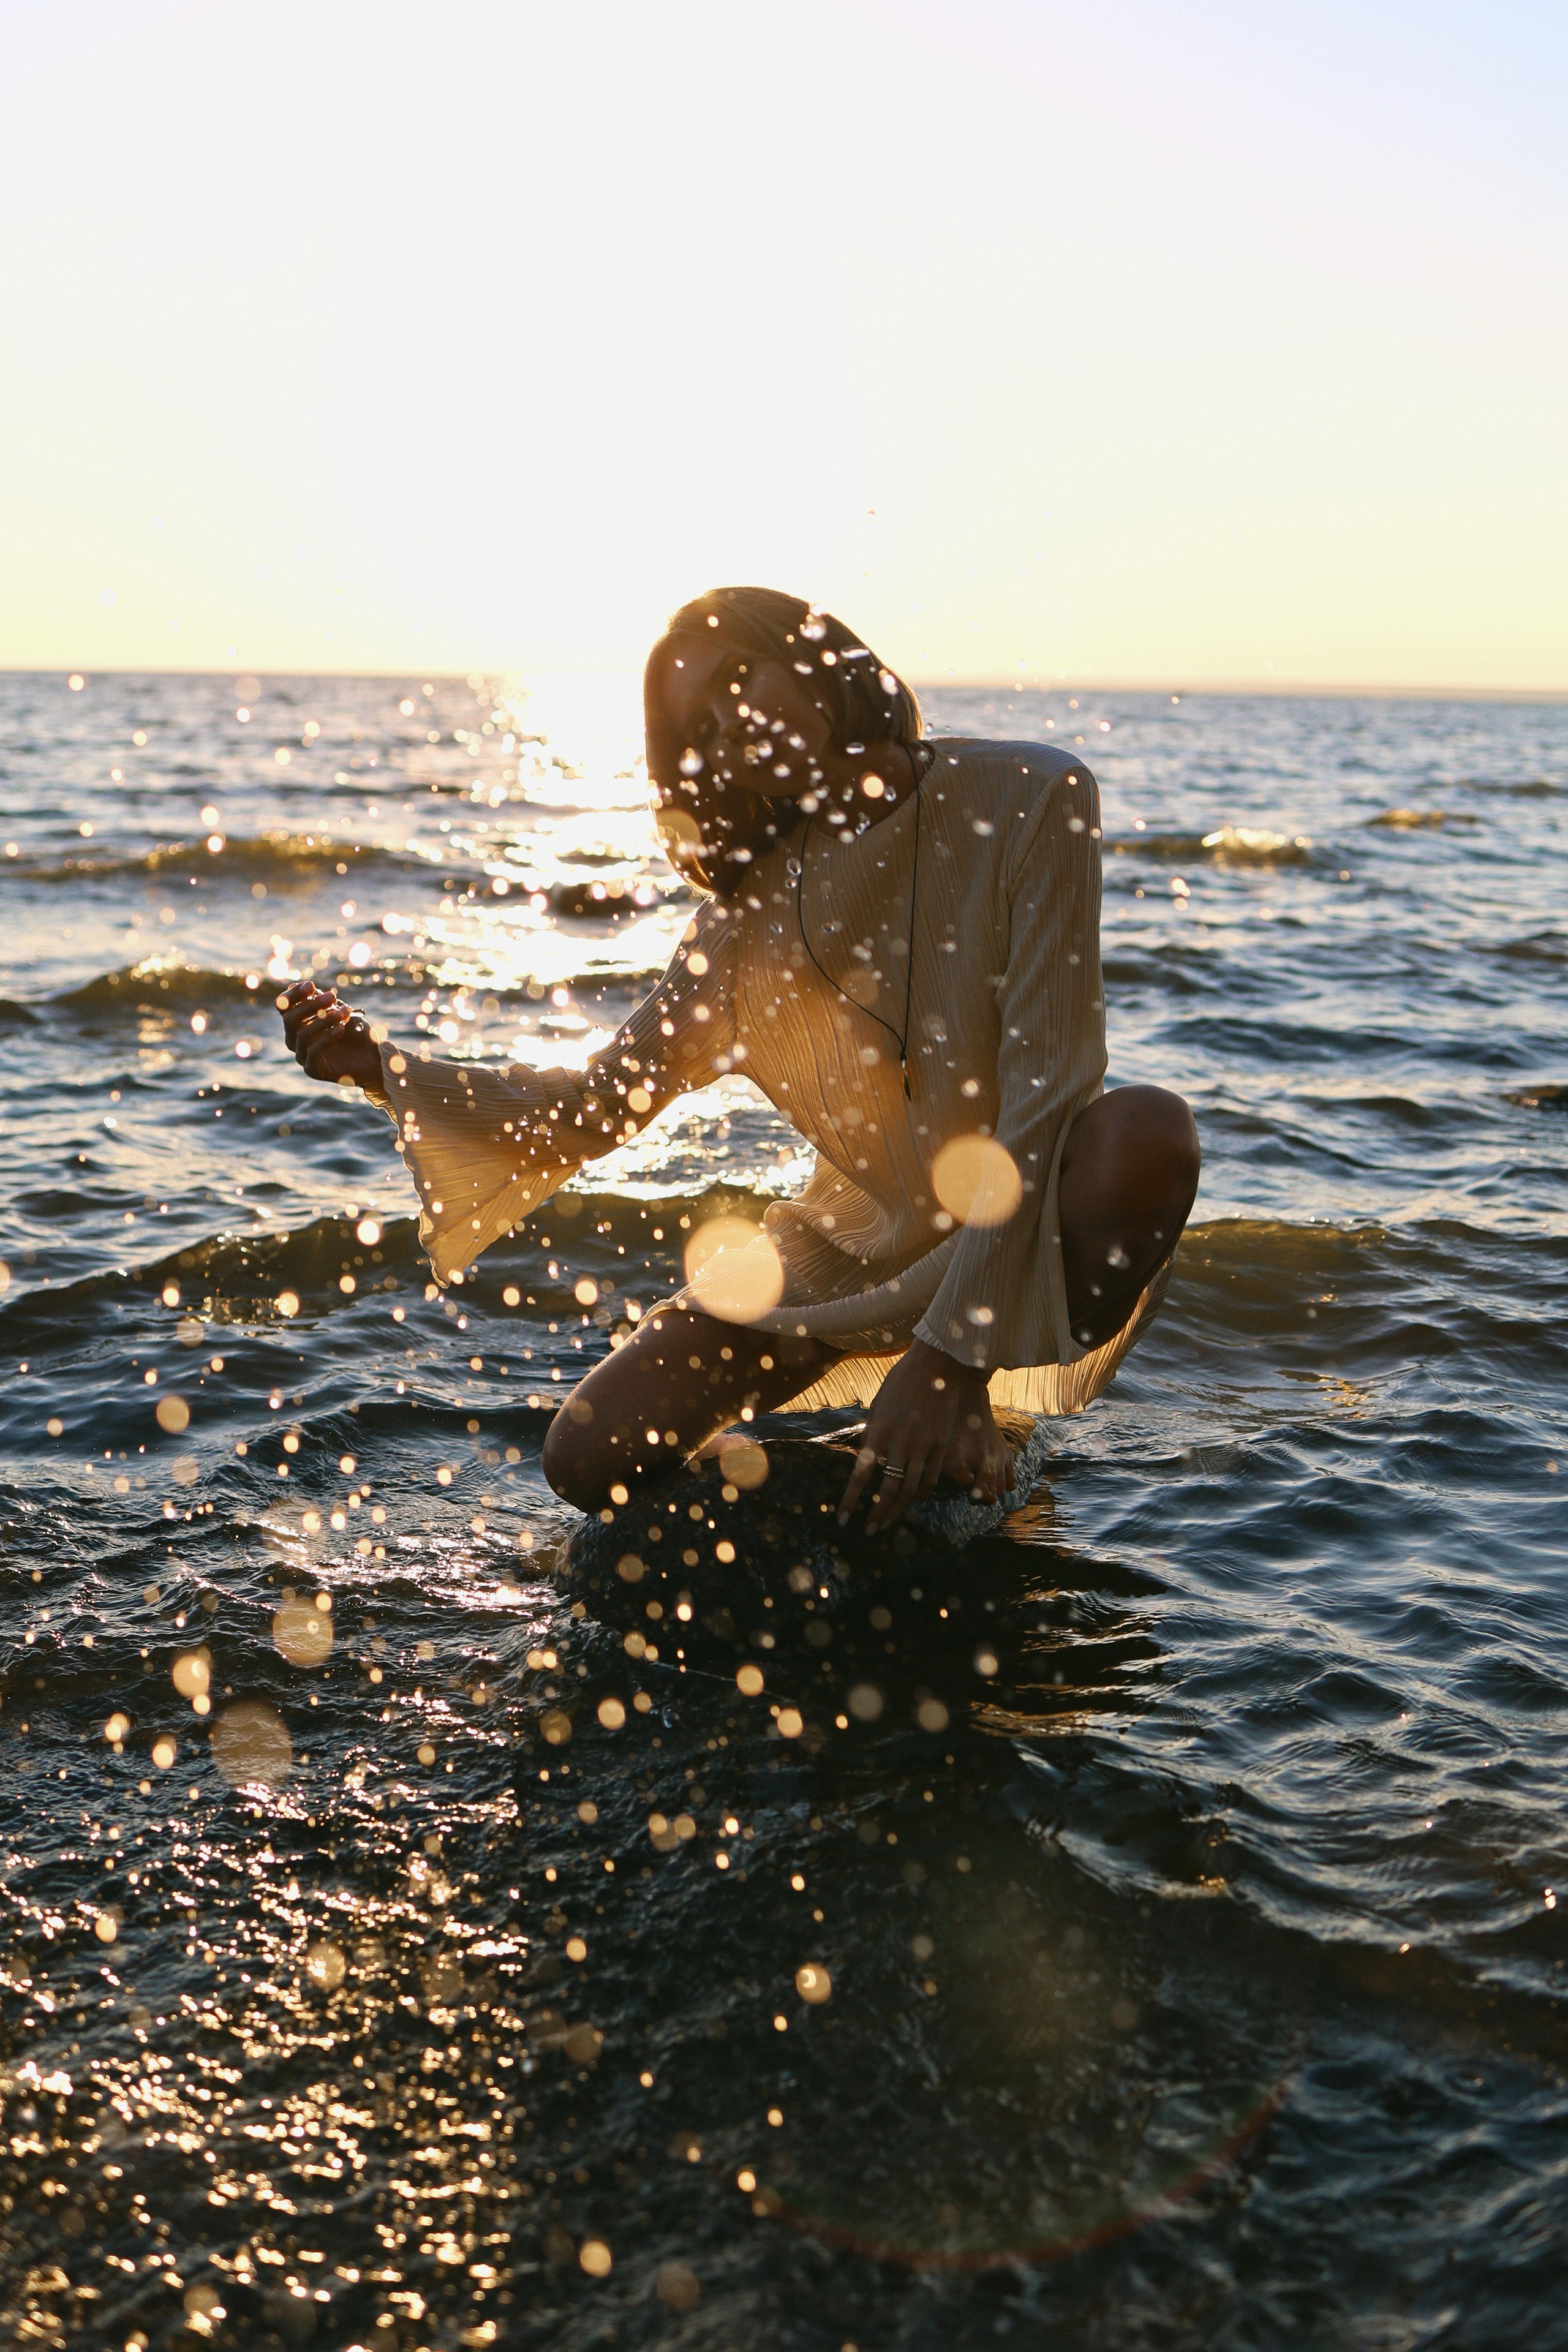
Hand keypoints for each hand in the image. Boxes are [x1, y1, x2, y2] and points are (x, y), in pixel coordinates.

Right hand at [277, 978, 382, 1087]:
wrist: (373, 1058)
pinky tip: (341, 1029)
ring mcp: (302, 1055)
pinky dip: (327, 1038)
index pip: (283, 1006)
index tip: (310, 986)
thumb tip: (310, 989)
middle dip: (310, 1005)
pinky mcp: (312, 1070)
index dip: (293, 995)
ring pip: (302, 1034)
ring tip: (343, 1013)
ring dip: (324, 1020)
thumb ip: (325, 1003)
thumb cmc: (356, 1032)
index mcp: (298, 1022)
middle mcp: (294, 1039)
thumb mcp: (342, 1012)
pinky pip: (313, 1052)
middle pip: (289, 1019)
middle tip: (332, 997)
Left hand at [836, 1337, 1014, 1533]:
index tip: (843, 1519)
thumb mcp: (878, 1407)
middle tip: (869, 1531)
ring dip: (896, 1510)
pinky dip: (920, 1494)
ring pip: (909, 1489)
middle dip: (877, 1515)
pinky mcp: (940, 1446)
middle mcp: (900, 1442)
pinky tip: (912, 1502)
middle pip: (888, 1490)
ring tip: (886, 1524)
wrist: (936, 1366)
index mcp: (878, 1431)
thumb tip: (865, 1460)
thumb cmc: (901, 1382)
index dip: (851, 1499)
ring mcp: (923, 1445)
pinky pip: (929, 1479)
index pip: (861, 1474)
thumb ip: (873, 1435)